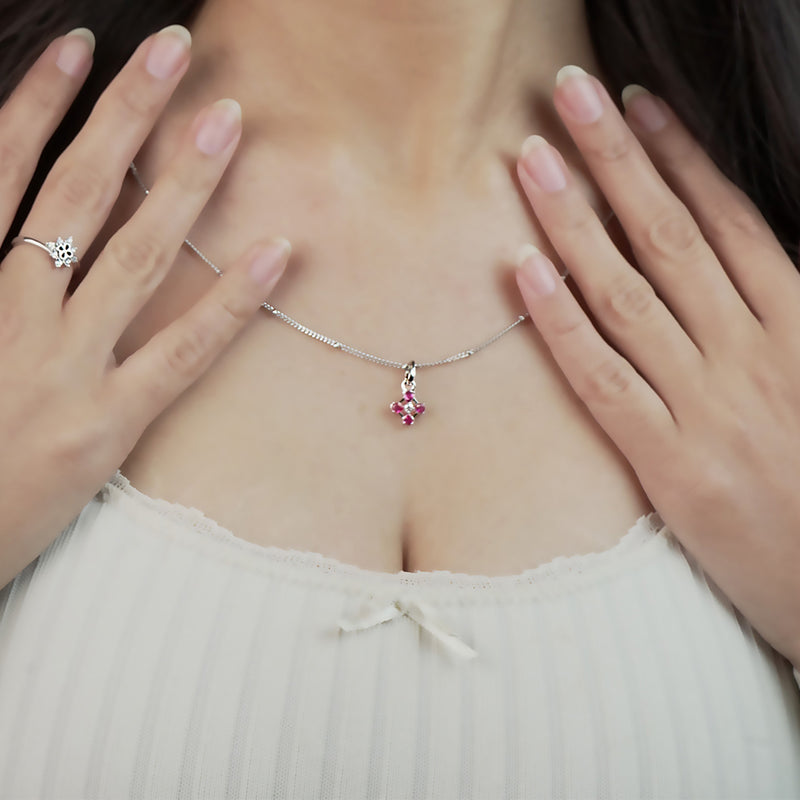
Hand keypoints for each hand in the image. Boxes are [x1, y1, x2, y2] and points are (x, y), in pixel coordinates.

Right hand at [0, 26, 289, 587]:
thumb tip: (30, 230)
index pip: (4, 174)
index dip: (37, 105)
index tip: (80, 48)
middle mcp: (9, 317)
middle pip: (77, 194)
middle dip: (125, 116)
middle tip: (176, 52)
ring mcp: (62, 373)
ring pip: (133, 257)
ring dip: (184, 184)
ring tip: (229, 121)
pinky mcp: (106, 429)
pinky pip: (181, 354)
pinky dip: (231, 302)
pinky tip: (278, 254)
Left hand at [514, 66, 799, 666]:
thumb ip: (772, 316)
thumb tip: (722, 254)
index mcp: (795, 326)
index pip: (726, 219)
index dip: (678, 156)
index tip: (635, 104)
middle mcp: (748, 352)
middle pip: (668, 236)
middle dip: (616, 158)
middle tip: (568, 94)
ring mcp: (705, 405)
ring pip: (627, 292)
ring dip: (576, 221)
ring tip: (533, 161)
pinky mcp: (667, 462)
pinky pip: (602, 377)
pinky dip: (561, 321)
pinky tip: (524, 269)